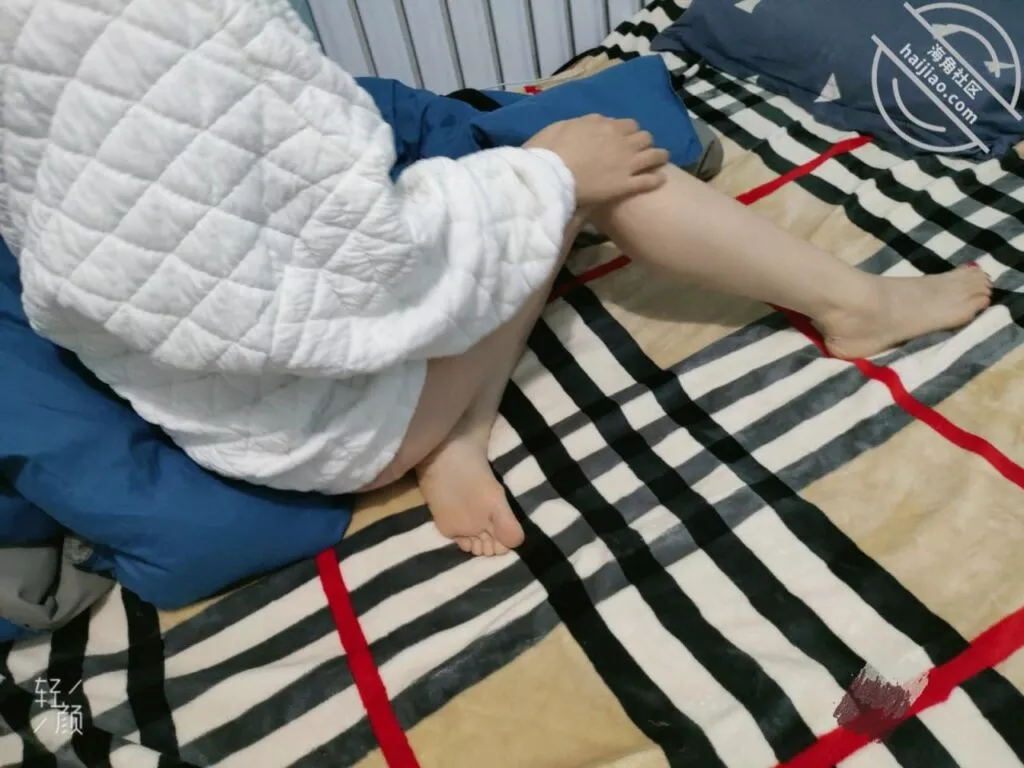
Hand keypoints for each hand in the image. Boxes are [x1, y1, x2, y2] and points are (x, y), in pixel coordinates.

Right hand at [525, 115, 668, 205]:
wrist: (550, 177)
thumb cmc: (548, 151)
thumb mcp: (561, 126)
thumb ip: (582, 122)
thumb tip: (595, 122)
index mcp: (604, 125)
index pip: (627, 124)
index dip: (627, 131)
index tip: (624, 138)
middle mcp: (620, 141)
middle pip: (644, 137)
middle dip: (643, 142)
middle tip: (639, 149)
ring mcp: (626, 163)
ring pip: (653, 155)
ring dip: (658, 156)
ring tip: (661, 160)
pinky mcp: (626, 185)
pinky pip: (649, 180)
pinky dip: (656, 179)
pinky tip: (660, 180)